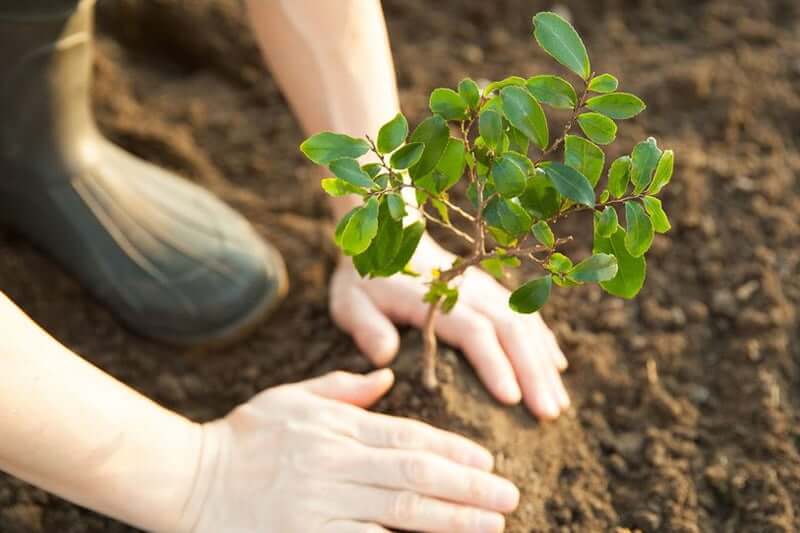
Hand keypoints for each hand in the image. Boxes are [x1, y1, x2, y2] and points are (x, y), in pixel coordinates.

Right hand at [182, 370, 517, 532]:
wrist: (187, 480)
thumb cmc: (244, 437)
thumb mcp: (291, 398)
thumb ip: (342, 388)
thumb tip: (385, 375)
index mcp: (335, 427)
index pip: (408, 438)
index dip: (454, 450)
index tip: (488, 462)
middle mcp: (334, 464)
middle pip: (415, 475)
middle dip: (468, 487)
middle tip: (508, 496)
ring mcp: (321, 505)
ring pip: (400, 512)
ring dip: (451, 519)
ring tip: (491, 523)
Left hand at [329, 235, 569, 418]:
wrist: (386, 236)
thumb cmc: (366, 280)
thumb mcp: (350, 302)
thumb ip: (366, 327)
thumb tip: (384, 357)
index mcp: (434, 297)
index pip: (474, 331)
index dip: (494, 364)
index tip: (512, 400)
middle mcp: (468, 290)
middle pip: (510, 330)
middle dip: (532, 373)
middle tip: (549, 414)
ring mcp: (484, 288)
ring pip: (525, 324)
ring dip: (543, 363)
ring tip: (559, 404)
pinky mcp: (492, 291)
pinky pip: (526, 314)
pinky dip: (543, 341)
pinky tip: (557, 367)